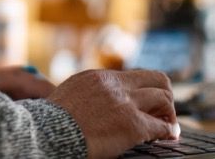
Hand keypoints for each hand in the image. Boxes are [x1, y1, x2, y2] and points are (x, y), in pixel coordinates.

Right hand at [46, 69, 176, 158]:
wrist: (46, 133)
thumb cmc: (50, 123)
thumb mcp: (67, 95)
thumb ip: (86, 94)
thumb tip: (93, 104)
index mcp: (98, 77)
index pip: (133, 77)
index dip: (144, 91)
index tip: (147, 104)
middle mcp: (114, 85)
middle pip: (156, 79)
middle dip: (164, 95)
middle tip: (163, 112)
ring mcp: (125, 104)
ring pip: (163, 98)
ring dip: (168, 114)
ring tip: (168, 126)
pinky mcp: (132, 125)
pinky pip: (161, 126)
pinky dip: (168, 132)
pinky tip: (169, 137)